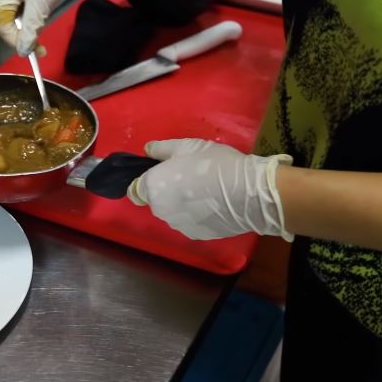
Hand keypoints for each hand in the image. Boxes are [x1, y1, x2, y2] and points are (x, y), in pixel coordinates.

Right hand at [0, 0, 89, 55]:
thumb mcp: (40, 4)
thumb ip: (30, 28)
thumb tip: (23, 52)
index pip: (1, 26)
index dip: (15, 40)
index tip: (31, 51)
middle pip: (4, 25)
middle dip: (21, 37)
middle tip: (39, 48)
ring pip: (13, 22)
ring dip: (27, 32)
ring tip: (41, 39)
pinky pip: (19, 15)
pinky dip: (29, 23)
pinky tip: (39, 24)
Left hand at [126, 139, 293, 240]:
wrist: (247, 193)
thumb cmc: (214, 164)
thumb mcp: (187, 146)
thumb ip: (162, 149)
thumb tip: (147, 150)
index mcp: (153, 187)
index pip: (134, 190)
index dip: (144, 182)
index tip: (161, 175)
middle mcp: (160, 210)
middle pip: (155, 201)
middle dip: (166, 191)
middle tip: (189, 178)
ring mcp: (178, 225)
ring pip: (172, 213)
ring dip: (181, 205)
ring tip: (204, 192)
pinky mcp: (196, 235)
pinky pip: (188, 222)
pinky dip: (195, 215)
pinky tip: (213, 205)